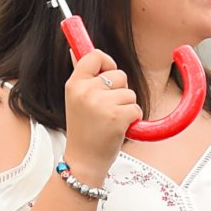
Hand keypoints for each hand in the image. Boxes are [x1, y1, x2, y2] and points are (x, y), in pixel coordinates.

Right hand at [63, 46, 139, 184]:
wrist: (83, 162)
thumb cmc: (83, 131)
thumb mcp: (75, 100)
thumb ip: (82, 76)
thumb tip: (75, 49)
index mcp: (74, 84)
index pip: (95, 55)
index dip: (107, 61)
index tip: (108, 71)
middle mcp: (86, 91)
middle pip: (119, 74)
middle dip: (120, 91)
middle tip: (105, 109)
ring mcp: (102, 104)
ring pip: (130, 93)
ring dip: (126, 107)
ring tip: (110, 121)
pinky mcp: (117, 117)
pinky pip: (136, 108)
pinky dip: (132, 119)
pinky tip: (118, 128)